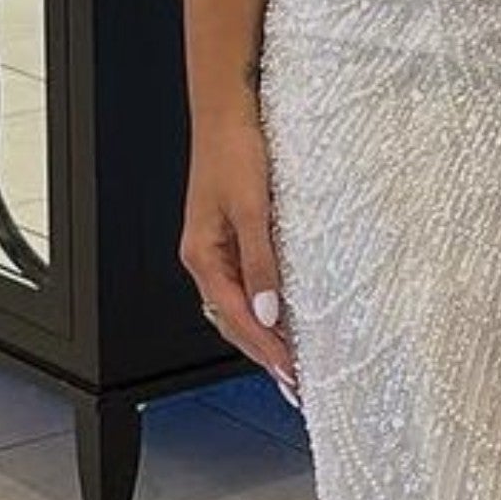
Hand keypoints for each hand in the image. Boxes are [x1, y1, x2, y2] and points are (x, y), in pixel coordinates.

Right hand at [180, 115, 301, 407]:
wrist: (227, 112)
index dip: (267, 351)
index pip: (238, 319)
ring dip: (265, 339)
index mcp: (203, 256)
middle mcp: (207, 259)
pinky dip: (265, 313)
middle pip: (235, 323)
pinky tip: (284, 322)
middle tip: (297, 386)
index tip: (293, 377)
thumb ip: (260, 263)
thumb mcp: (252, 209)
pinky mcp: (232, 240)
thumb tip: (269, 313)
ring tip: (292, 367)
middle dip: (265, 356)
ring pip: (240, 309)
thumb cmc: (234, 151)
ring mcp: (218, 251)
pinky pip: (246, 289)